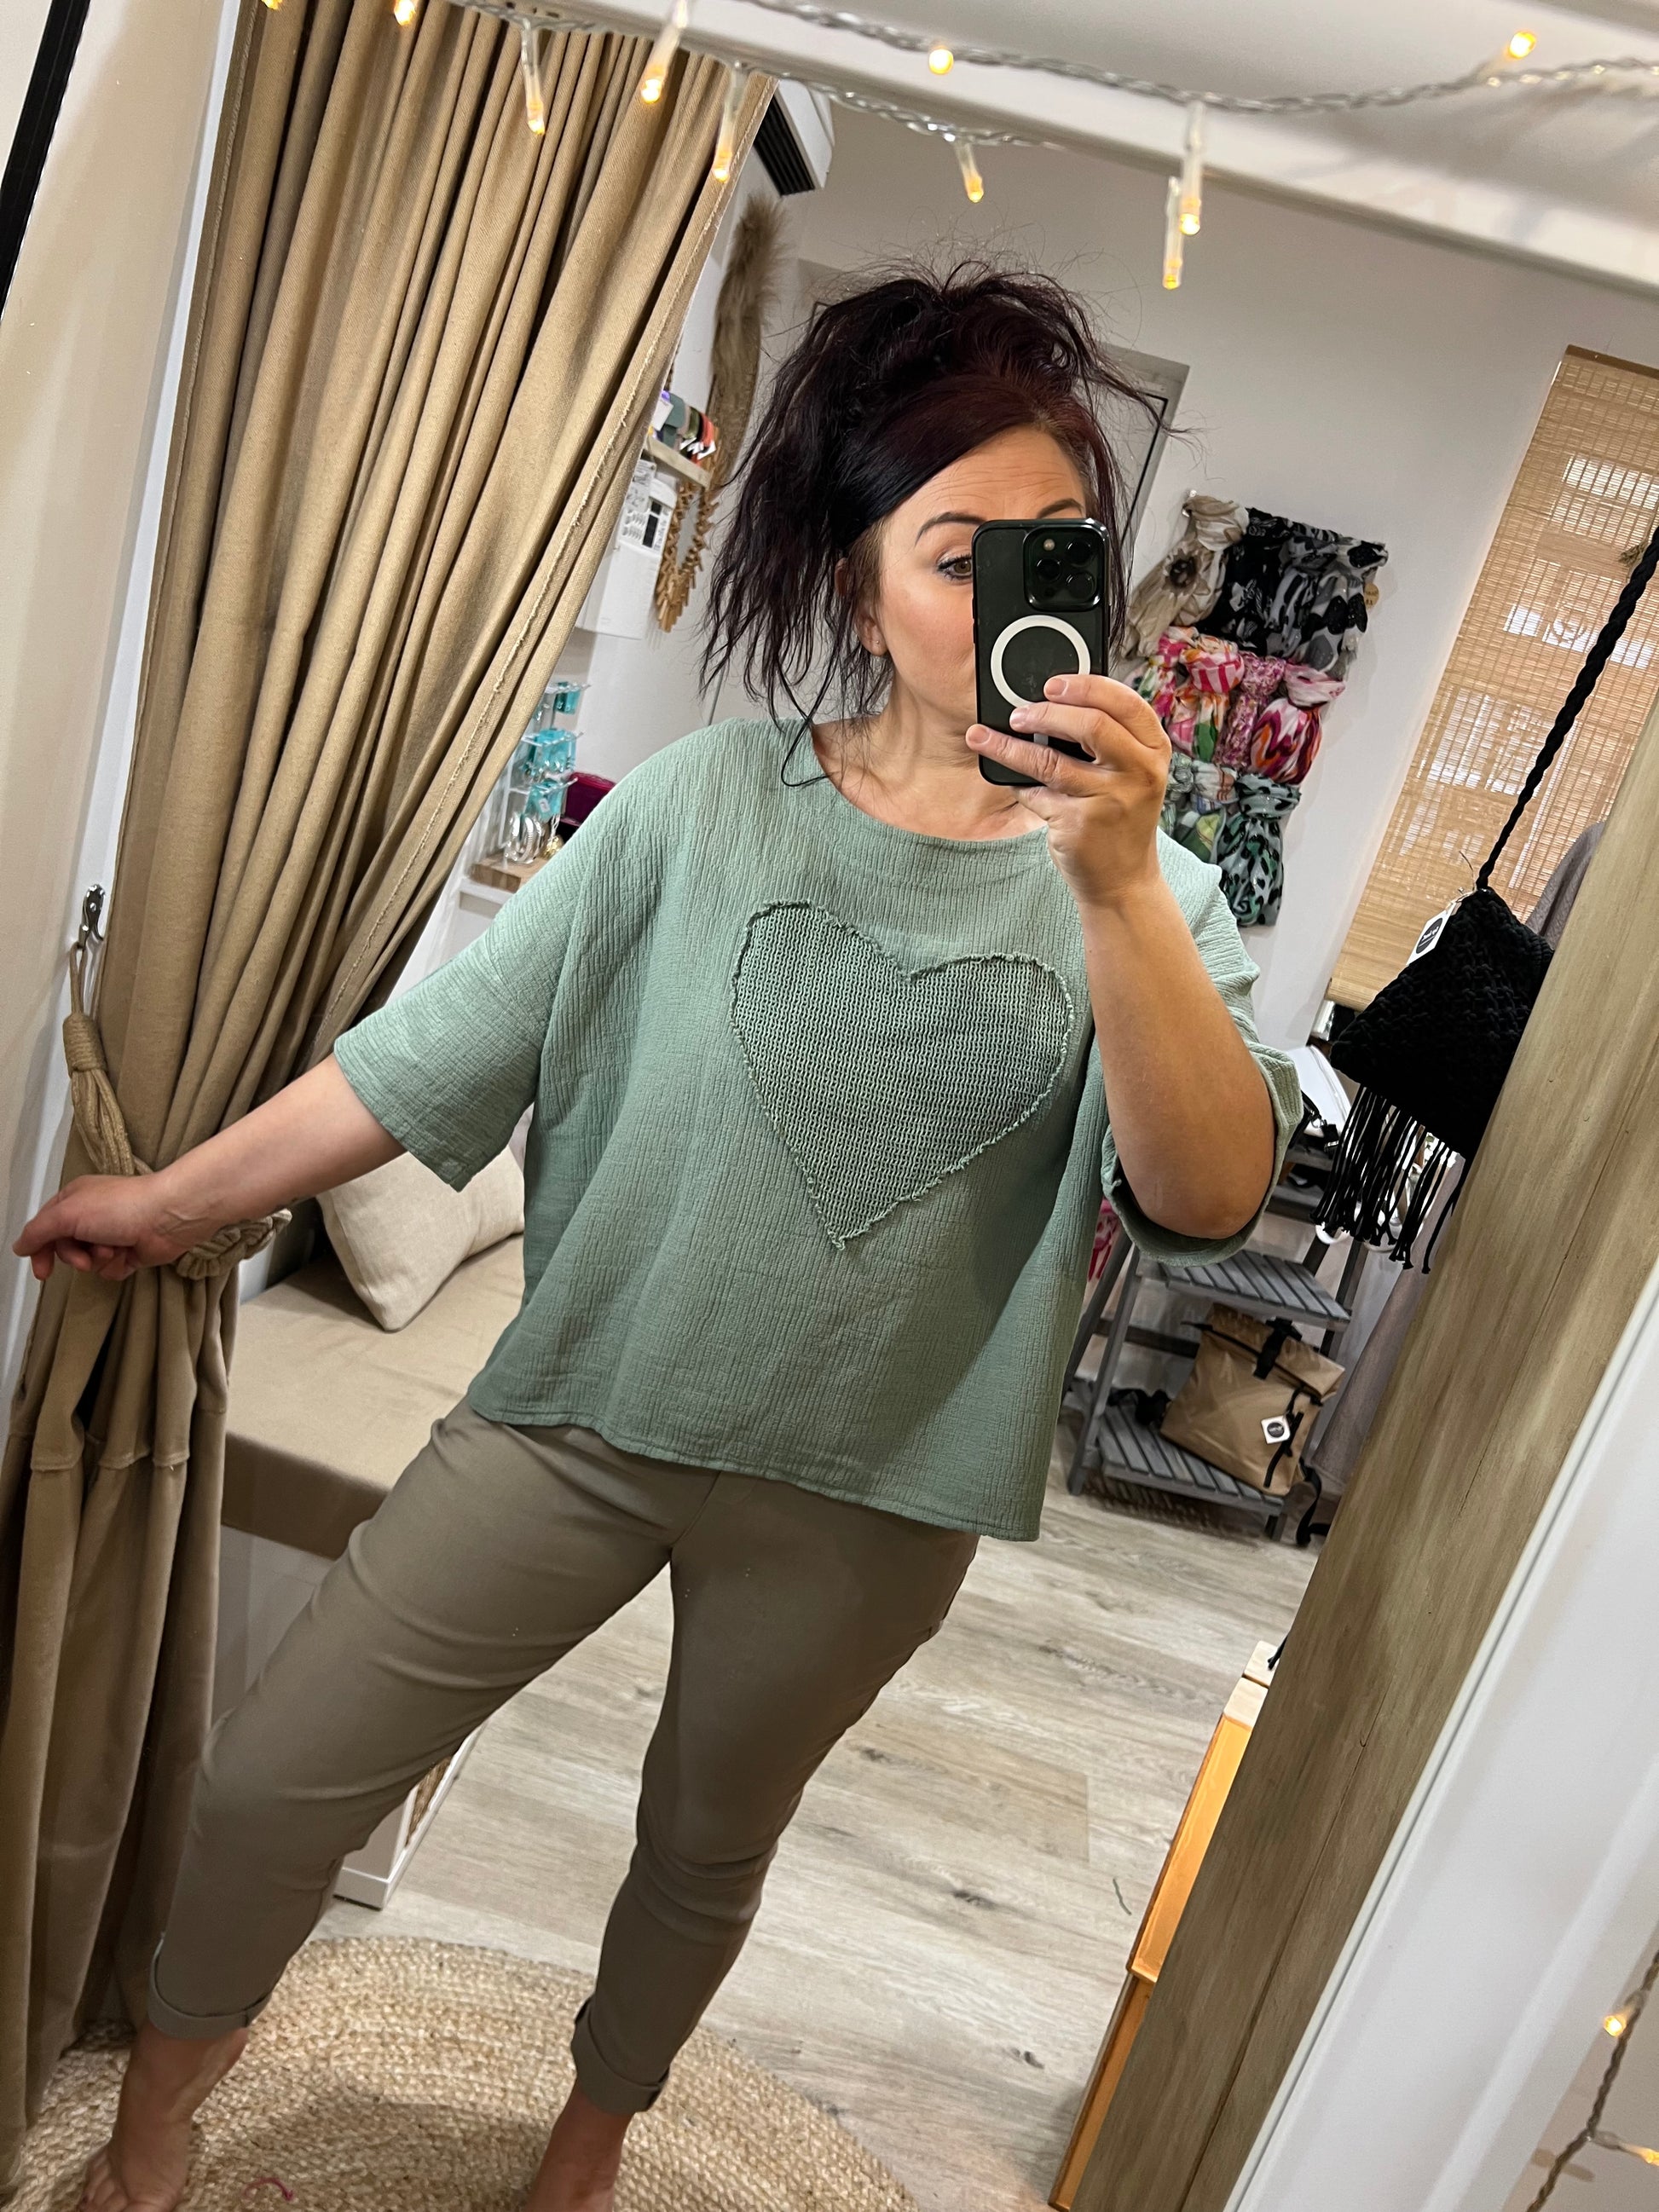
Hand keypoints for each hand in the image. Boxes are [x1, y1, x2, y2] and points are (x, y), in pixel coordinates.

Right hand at [13, 1174, 195, 1282]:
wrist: (168, 1217)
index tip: (42, 1273)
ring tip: (115, 1249)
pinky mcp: (131, 1251)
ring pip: (89, 1261)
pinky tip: (129, 1255)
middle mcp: (91, 1215)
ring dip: (98, 1259)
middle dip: (75, 1256)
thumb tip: (18, 1246)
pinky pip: (111, 1270)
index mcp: (74, 1199)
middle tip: (86, 1257)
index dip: (41, 1250)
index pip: (46, 1228)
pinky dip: (117, 1266)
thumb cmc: (118, 1208)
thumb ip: (39, 1231)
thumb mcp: (68, 1214)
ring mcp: (112, 1234)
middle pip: (66, 1248)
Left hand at [966, 672, 1169, 911]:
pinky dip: (1020, 787)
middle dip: (1046, 712)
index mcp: (1154, 751)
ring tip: (985, 737)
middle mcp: (1140, 773)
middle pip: (1091, 724)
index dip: (1086, 685)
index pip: (1126, 702)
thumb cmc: (1120, 819)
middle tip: (1018, 712)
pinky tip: (1014, 784)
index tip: (1053, 683)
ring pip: (1051, 760)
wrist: (1123, 882)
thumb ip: (1110, 740)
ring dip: (1011, 746)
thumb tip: (1055, 702)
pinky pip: (1037, 795)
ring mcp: (1112, 800)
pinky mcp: (1081, 825)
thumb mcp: (1131, 774)